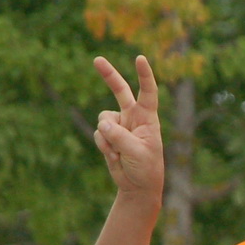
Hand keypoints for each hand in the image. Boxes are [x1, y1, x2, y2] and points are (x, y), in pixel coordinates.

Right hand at [92, 55, 163, 196]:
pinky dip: (104, 146)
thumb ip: (119, 137)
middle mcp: (133, 117)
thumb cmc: (146, 168)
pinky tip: (115, 157)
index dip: (144, 75)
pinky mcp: (108, 136)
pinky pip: (99, 134)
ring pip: (103, 119)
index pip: (148, 92)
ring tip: (119, 152)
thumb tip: (102, 124)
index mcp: (147, 118)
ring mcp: (119, 126)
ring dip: (108, 137)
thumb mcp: (137, 152)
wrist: (137, 186)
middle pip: (120, 91)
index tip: (139, 58)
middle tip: (97, 59)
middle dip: (108, 75)